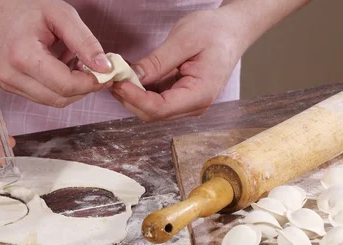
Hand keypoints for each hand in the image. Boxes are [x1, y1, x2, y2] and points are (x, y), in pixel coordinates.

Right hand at [0, 0, 110, 106]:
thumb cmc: (23, 5)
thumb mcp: (60, 15)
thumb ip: (85, 42)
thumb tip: (105, 68)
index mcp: (23, 56)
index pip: (65, 85)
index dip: (90, 83)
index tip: (105, 73)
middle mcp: (11, 76)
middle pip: (59, 99)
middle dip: (83, 89)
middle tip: (97, 71)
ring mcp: (8, 84)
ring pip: (51, 101)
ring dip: (71, 88)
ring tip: (77, 63)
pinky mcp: (9, 86)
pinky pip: (41, 95)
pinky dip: (57, 86)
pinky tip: (61, 66)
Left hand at [110, 9, 243, 120]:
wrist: (231, 30)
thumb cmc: (214, 32)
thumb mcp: (184, 40)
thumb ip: (158, 62)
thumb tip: (132, 77)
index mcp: (200, 94)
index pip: (160, 108)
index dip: (135, 98)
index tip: (117, 83)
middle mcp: (193, 106)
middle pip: (152, 113)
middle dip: (129, 97)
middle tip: (112, 77)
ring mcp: (185, 104)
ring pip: (150, 109)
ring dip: (131, 95)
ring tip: (119, 74)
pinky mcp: (178, 97)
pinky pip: (154, 100)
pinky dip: (139, 90)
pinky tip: (130, 75)